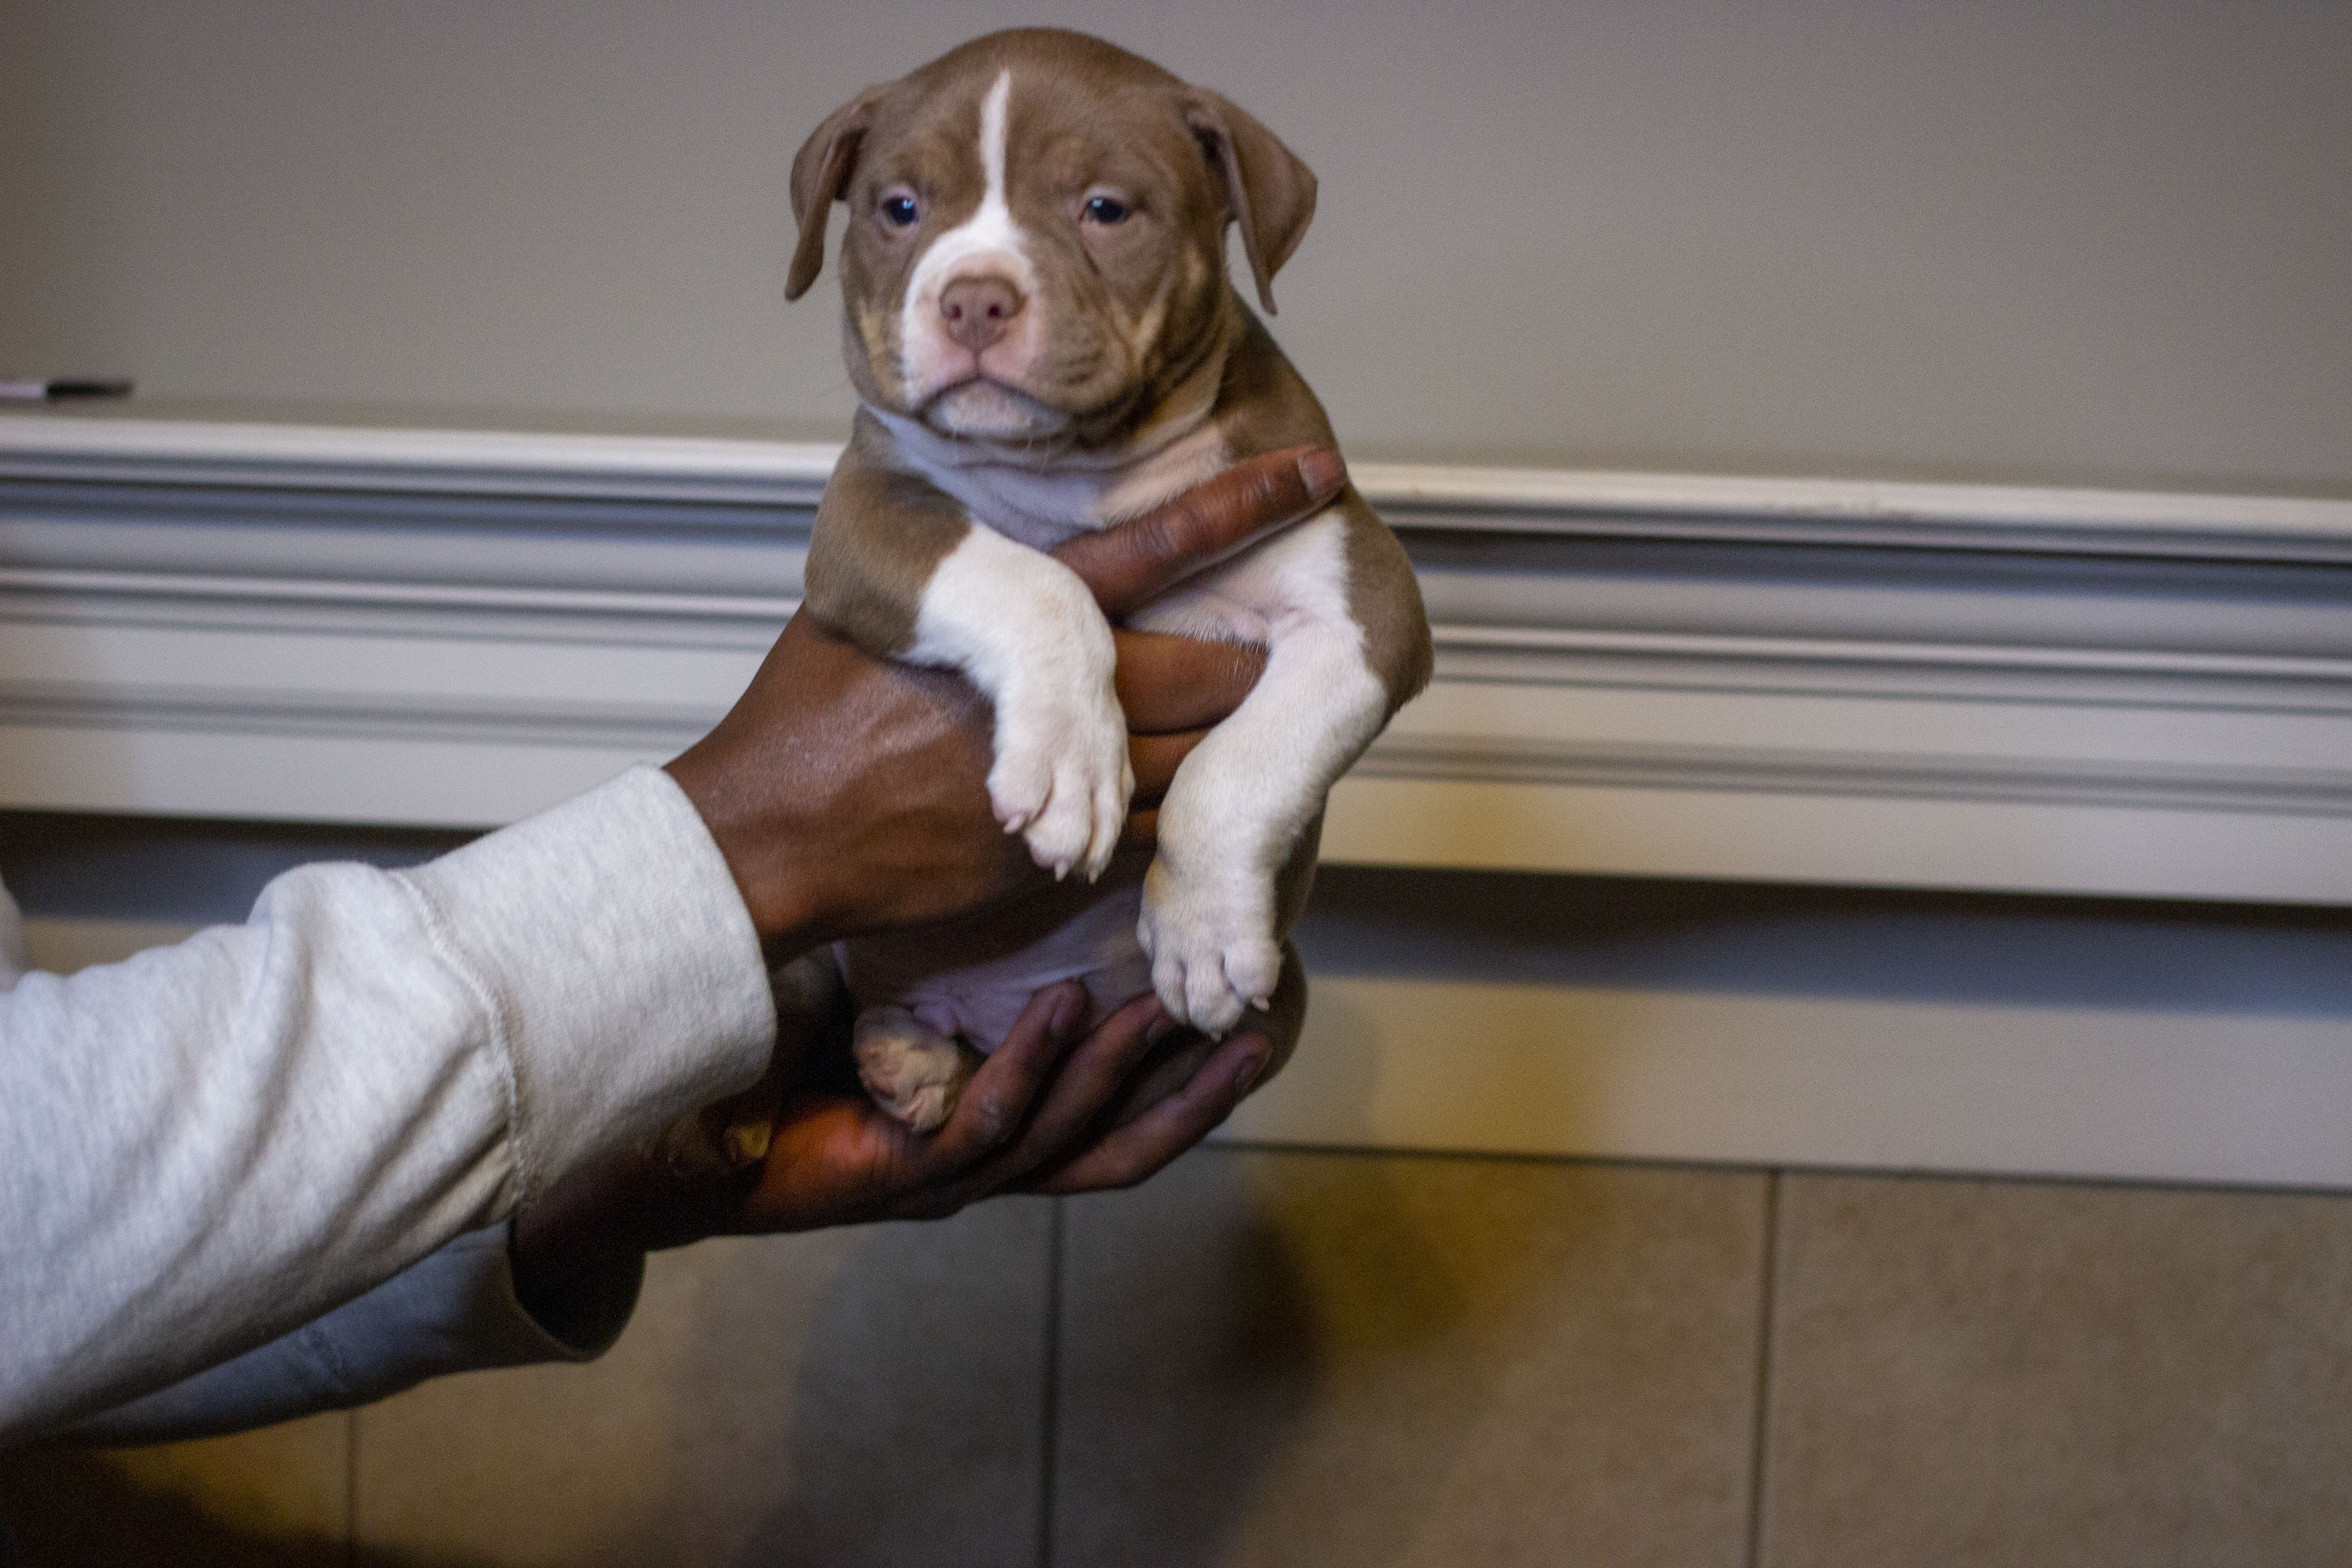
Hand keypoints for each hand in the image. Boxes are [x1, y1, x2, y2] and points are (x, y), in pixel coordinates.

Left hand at [510, 981, 1282, 1323]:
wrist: (675, 1129)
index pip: (1121, 1105)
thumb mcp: (895, 990)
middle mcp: (989, 1159)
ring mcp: (948, 1176)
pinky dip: (1030, 1064)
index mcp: (1000, 1122)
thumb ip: (960, 951)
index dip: (1192, 1069)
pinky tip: (1062, 1006)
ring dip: (1127, 1072)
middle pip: (1125, 1138)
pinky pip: (986, 1124)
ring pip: (1069, 1134)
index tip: (1255, 1004)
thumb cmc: (784, 1055)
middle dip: (1199, 1090)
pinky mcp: (898, 1177)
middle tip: (1268, 1026)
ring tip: (1179, 1011)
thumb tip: (1021, 848)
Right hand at [665, 445, 1344, 952]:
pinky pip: (1149, 831)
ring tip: (1241, 740)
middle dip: (1247, 670)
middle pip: (1210, 669)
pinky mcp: (1060, 850)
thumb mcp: (881, 614)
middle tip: (1274, 658)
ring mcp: (1068, 772)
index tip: (1321, 475)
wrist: (775, 834)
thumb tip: (1004, 557)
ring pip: (1191, 754)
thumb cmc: (812, 716)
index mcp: (1023, 607)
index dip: (1246, 505)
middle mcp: (1061, 686)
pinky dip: (1163, 821)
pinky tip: (1166, 814)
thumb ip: (966, 587)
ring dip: (1217, 752)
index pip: (1161, 543)